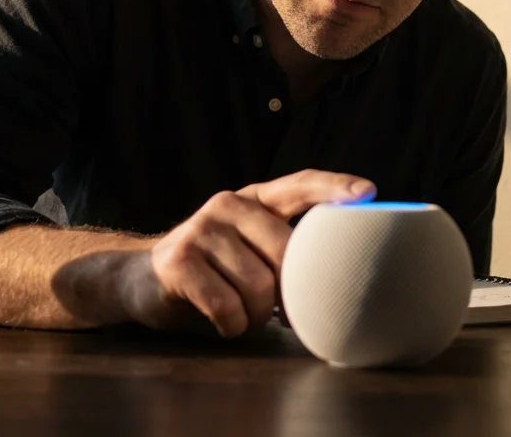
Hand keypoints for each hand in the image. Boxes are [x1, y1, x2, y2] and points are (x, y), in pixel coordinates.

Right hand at [112, 170, 375, 336]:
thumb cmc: (213, 270)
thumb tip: (337, 276)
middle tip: (282, 313)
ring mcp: (201, 229)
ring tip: (245, 317)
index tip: (367, 194)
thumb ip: (284, 249)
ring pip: (258, 285)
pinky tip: (225, 323)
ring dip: (257, 315)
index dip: (333, 187)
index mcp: (254, 199)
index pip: (299, 184)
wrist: (142, 281)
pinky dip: (232, 326)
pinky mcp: (179, 260)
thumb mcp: (248, 248)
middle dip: (289, 292)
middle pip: (285, 251)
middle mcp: (228, 204)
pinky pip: (226, 305)